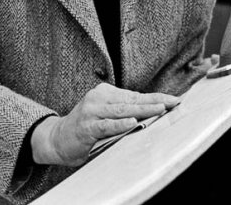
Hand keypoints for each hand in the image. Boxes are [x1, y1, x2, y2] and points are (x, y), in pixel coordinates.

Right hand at [31, 83, 179, 166]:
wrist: (57, 138)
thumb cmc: (85, 128)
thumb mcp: (104, 115)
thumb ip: (122, 112)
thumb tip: (147, 113)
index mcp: (106, 92)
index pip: (135, 95)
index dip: (155, 97)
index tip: (174, 99)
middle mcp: (99, 97)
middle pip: (133, 100)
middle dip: (155, 101)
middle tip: (174, 102)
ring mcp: (92, 110)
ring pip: (123, 109)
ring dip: (143, 109)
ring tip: (160, 109)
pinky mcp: (87, 126)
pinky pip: (107, 124)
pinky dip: (120, 124)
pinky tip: (133, 122)